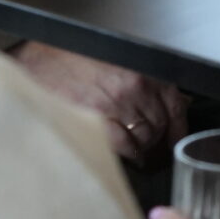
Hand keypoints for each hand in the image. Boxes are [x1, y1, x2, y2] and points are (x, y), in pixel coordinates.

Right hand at [14, 43, 187, 161]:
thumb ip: (148, 81)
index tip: (176, 139)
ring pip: (144, 137)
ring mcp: (117, 105)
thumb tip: (175, 102)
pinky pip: (123, 146)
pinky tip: (130, 158)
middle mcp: (135, 87)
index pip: (174, 105)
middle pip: (160, 124)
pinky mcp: (97, 120)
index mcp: (144, 71)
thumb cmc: (78, 60)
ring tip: (142, 156)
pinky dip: (130, 155)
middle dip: (159, 140)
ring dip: (145, 149)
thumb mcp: (121, 62)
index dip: (178, 127)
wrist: (41, 63)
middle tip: (156, 150)